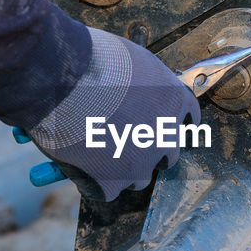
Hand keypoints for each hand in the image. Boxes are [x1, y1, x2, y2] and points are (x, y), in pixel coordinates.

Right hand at [21, 28, 199, 200]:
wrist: (62, 80)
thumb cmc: (91, 62)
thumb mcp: (131, 60)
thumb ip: (141, 81)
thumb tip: (133, 91)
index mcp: (174, 100)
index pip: (187, 118)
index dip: (169, 123)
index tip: (158, 124)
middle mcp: (166, 134)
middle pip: (168, 153)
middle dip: (149, 151)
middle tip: (124, 143)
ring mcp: (141, 162)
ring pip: (139, 177)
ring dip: (122, 170)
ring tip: (96, 155)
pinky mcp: (113, 182)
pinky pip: (107, 190)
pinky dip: (94, 182)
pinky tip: (80, 166)